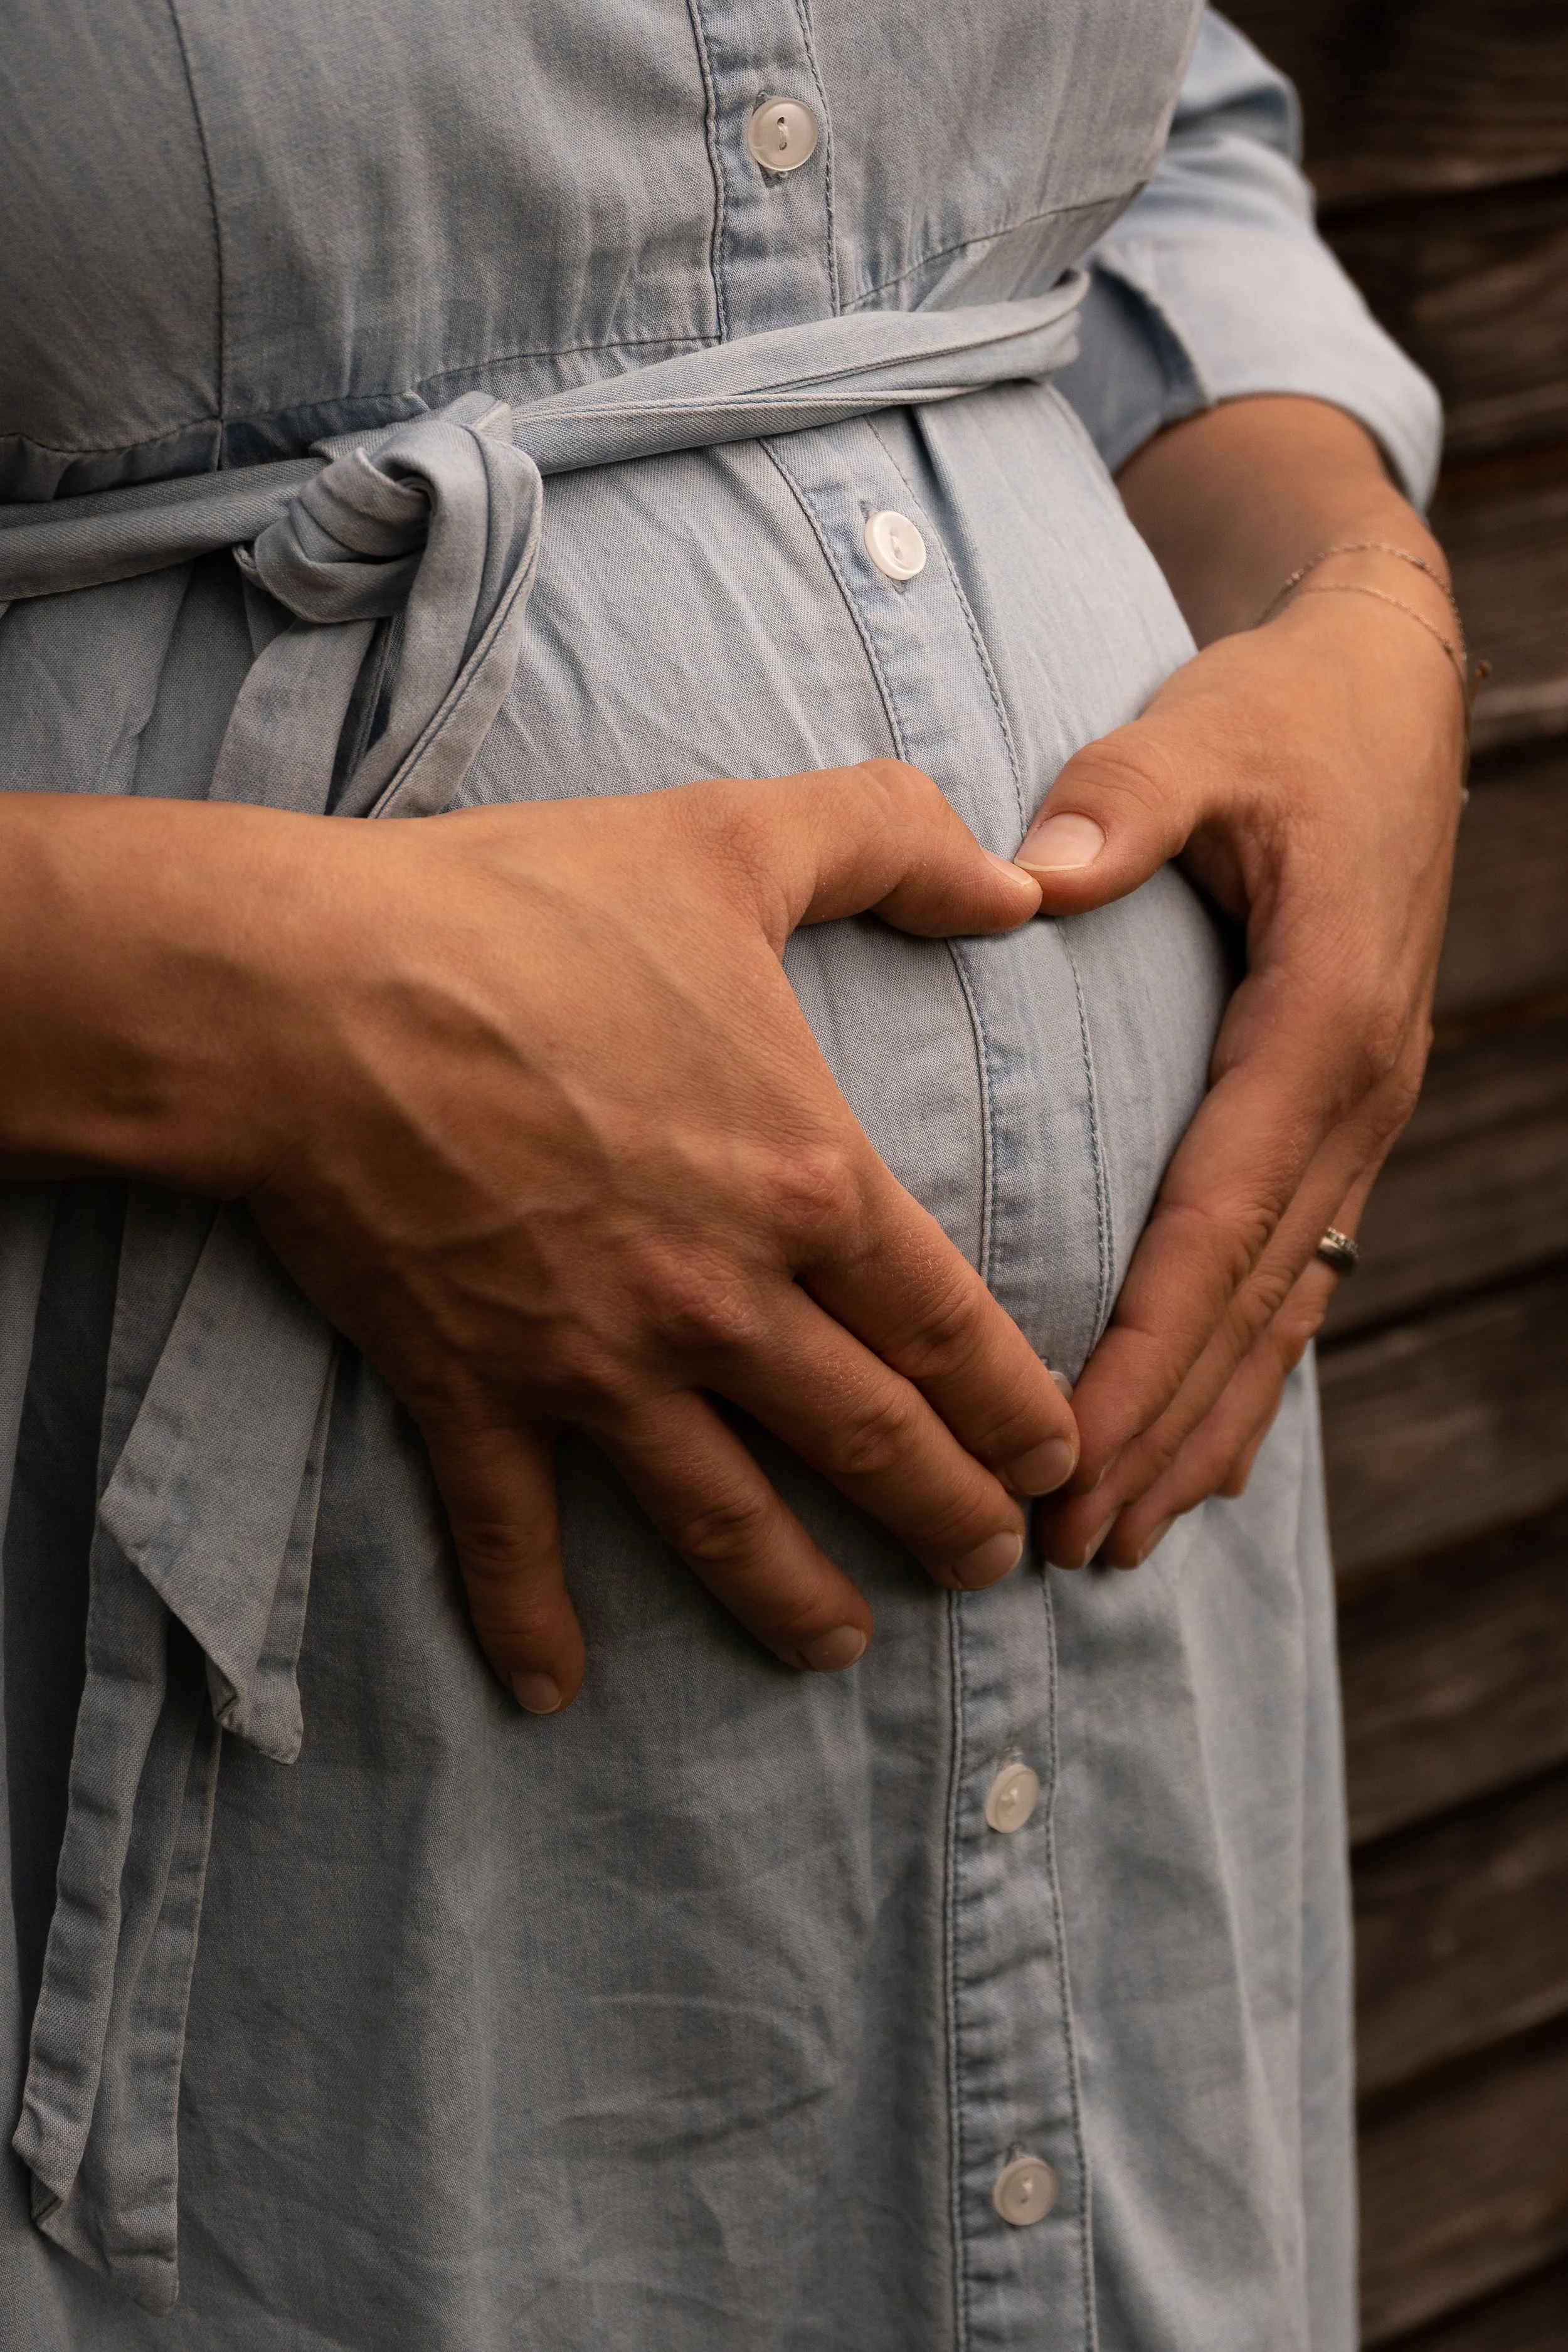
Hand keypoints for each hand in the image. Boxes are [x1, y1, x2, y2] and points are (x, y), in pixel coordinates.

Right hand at [224, 762, 1077, 1703]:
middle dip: (947, 1518)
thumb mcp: (733, 841)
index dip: (1016, 1405)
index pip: (949, 1327)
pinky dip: (530, 1623)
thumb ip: (891, 843)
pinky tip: (555, 1692)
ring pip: (726, 1520)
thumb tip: (1024, 877)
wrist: (314, 992)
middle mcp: (721, 1303)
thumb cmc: (523, 908)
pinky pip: (514, 1537)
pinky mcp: (474, 1395)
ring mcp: (597, 1366)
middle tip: (994, 1572)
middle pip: (870, 1442)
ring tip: (843, 1652)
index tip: (1057, 1462)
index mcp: (804, 1184)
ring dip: (796, 1598)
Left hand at [1017, 572, 1463, 1565]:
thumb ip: (1125, 799)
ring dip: (1207, 1427)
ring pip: (1283, 1308)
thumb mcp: (1204, 732)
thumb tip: (1038, 876)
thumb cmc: (1285, 713)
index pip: (1215, 1224)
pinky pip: (1298, 1269)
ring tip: (1123, 1539)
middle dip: (1159, 1430)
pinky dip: (1250, 1369)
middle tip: (1066, 1547)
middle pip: (1250, 1302)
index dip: (1140, 1350)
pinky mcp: (1341, 1114)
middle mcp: (1355, 1095)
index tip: (1059, 1451)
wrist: (1390, 689)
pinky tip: (1204, 1445)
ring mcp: (1360, 1115)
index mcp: (1318, 1025)